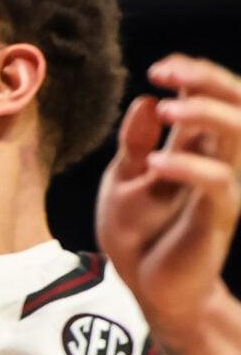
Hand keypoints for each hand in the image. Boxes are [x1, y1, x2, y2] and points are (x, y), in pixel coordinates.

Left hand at [98, 54, 240, 342]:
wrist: (145, 285)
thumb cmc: (137, 233)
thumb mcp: (125, 178)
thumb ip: (137, 141)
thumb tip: (147, 99)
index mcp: (195, 148)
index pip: (212, 98)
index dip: (195, 74)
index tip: (160, 68)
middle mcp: (217, 161)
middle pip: (237, 106)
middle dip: (209, 80)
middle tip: (168, 72)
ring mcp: (223, 187)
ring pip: (239, 135)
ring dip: (205, 113)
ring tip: (169, 106)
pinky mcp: (219, 216)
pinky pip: (218, 182)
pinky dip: (189, 166)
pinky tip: (156, 163)